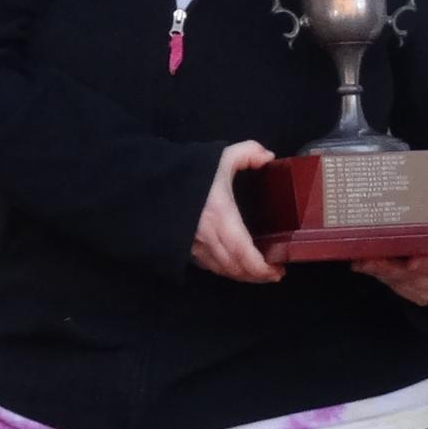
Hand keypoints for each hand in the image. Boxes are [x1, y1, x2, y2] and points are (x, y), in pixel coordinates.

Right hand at [191, 141, 280, 282]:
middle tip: (274, 274)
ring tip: (259, 273)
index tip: (277, 271)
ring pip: (221, 270)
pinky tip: (234, 266)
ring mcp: (194, 246)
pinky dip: (225, 270)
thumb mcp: (220, 156)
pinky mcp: (184, 248)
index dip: (261, 268)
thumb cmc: (188, 171)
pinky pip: (208, 266)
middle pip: (235, 267)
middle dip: (257, 276)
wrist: (150, 183)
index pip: (242, 252)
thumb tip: (269, 157)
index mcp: (220, 216)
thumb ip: (247, 152)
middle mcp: (207, 237)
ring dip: (241, 276)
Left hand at [351, 250, 427, 307]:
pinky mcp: (418, 299)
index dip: (427, 264)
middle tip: (367, 258)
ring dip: (379, 272)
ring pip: (401, 284)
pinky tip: (366, 266)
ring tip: (360, 259)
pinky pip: (396, 288)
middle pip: (415, 277)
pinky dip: (381, 276)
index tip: (410, 262)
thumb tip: (421, 204)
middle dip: (388, 267)